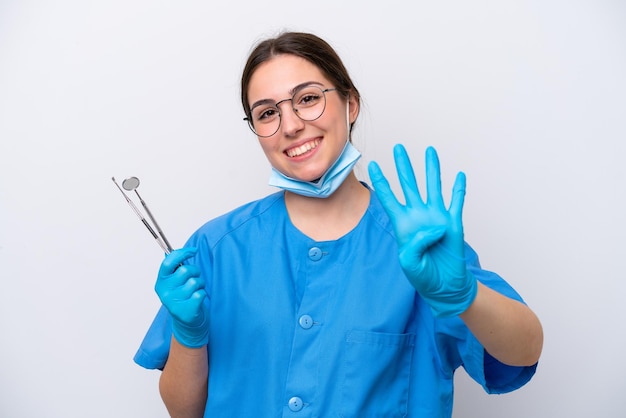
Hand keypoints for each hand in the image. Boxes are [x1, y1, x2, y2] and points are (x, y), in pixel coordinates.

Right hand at [155, 248, 209, 347]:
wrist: (187, 321)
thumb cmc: (182, 296)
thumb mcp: (174, 281)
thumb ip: (174, 266)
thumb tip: (173, 250)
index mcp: (161, 281)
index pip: (168, 262)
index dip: (181, 253)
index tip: (193, 250)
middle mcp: (164, 292)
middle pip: (185, 270)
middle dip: (195, 271)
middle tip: (195, 278)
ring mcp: (173, 303)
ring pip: (194, 282)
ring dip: (200, 284)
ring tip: (195, 290)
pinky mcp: (185, 311)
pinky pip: (200, 294)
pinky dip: (202, 294)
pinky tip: (197, 299)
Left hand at [368, 144, 476, 316]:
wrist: (444, 286)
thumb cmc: (423, 275)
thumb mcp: (410, 263)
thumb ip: (416, 244)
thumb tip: (434, 226)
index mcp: (403, 224)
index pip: (388, 198)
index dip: (381, 182)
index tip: (373, 165)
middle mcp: (418, 215)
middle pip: (409, 185)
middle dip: (403, 166)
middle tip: (398, 147)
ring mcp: (436, 217)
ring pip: (433, 186)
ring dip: (431, 169)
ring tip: (429, 151)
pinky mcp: (453, 223)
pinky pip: (456, 202)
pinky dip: (458, 189)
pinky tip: (459, 175)